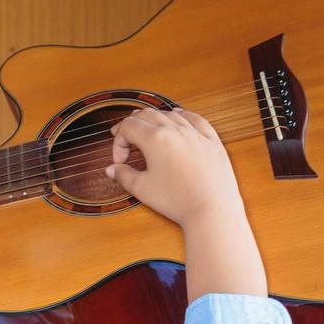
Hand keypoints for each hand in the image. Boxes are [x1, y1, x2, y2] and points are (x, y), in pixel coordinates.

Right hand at [104, 107, 242, 225]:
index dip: (118, 141)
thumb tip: (112, 169)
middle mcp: (176, 130)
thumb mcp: (142, 189)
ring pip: (170, 114)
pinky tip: (178, 116)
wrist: (212, 210)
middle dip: (132, 124)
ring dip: (154, 118)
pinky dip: (182, 115)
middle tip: (125, 137)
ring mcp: (195, 133)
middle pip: (147, 114)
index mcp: (155, 139)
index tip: (120, 160)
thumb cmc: (178, 201)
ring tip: (147, 128)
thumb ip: (123, 175)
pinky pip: (195, 118)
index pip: (128, 126)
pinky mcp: (211, 140)